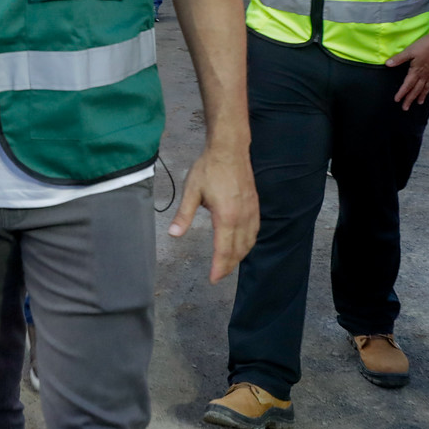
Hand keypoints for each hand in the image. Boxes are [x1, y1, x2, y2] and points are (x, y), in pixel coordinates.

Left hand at [170, 138, 257, 283]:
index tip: (213, 279)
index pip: (224, 250)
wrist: (229, 149)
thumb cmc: (209, 168)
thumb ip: (183, 215)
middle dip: (229, 266)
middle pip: (238, 250)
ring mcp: (251, 211)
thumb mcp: (192, 191)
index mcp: (226, 216)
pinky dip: (248, 243)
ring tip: (228, 265)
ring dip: (240, 256)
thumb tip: (173, 234)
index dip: (219, 268)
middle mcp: (242, 217)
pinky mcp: (255, 205)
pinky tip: (242, 245)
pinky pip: (255, 231)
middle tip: (218, 276)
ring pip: (249, 242)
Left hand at [386, 34, 428, 109]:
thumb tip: (387, 64)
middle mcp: (424, 75)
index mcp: (416, 71)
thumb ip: (399, 58)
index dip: (402, 93)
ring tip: (418, 103)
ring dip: (421, 96)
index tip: (397, 100)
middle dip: (410, 99)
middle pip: (416, 90)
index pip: (407, 85)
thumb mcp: (410, 50)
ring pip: (425, 88)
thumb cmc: (426, 45)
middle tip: (405, 108)